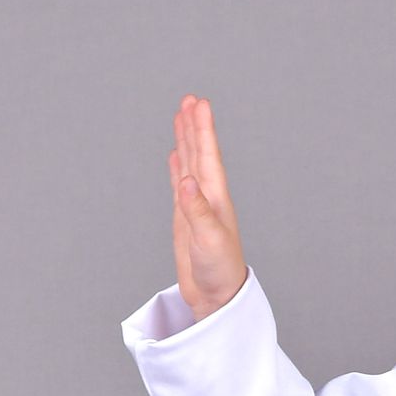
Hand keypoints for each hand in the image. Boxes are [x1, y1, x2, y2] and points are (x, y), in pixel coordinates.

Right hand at [168, 94, 247, 318]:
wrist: (217, 297)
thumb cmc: (219, 271)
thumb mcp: (208, 240)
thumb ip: (196, 211)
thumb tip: (185, 180)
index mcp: (215, 198)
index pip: (208, 156)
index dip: (202, 129)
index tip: (198, 103)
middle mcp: (207, 197)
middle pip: (199, 153)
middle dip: (194, 126)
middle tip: (189, 98)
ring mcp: (196, 206)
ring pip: (190, 164)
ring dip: (186, 140)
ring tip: (181, 116)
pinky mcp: (186, 218)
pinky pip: (180, 185)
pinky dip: (178, 168)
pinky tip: (176, 156)